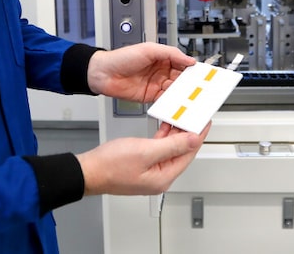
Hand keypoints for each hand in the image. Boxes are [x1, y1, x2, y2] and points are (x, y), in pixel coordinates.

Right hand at [76, 122, 210, 195]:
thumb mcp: (145, 151)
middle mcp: (159, 177)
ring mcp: (150, 172)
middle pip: (181, 152)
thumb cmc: (110, 165)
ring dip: (175, 133)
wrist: (88, 171)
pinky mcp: (141, 165)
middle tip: (195, 116)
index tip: (204, 122)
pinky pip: (158, 149)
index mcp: (164, 177)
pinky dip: (163, 136)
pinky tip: (164, 126)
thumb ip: (171, 145)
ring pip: (170, 149)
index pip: (188, 153)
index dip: (198, 136)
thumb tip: (192, 140)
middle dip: (188, 133)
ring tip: (182, 117)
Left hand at [87, 42, 195, 102]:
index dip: (193, 69)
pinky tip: (177, 104)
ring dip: (182, 94)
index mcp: (163, 57)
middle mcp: (161, 71)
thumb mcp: (149, 49)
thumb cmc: (121, 57)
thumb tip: (189, 59)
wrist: (102, 74)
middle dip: (190, 84)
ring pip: (175, 90)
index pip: (183, 63)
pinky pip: (165, 100)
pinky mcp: (150, 97)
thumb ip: (170, 53)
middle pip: (181, 78)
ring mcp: (156, 84)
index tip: (203, 74)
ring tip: (191, 98)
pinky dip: (172, 103)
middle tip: (201, 89)